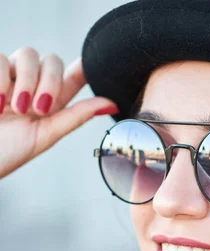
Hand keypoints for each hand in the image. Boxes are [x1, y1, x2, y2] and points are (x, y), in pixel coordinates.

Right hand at [0, 47, 118, 178]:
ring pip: (28, 54)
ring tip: (15, 109)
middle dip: (49, 81)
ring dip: (26, 82)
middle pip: (52, 60)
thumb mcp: (46, 135)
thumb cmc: (9, 151)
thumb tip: (112, 104)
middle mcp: (31, 85)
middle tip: (39, 109)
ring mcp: (9, 78)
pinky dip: (1, 80)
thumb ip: (76, 116)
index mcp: (50, 102)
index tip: (92, 66)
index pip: (72, 76)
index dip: (84, 67)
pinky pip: (0, 58)